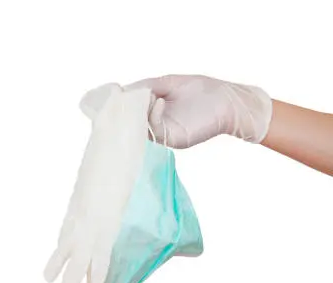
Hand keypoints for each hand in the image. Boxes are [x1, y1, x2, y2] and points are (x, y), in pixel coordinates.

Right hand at [127, 75, 271, 148]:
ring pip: (141, 128)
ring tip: (137, 99)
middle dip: (125, 111)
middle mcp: (158, 125)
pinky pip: (156, 129)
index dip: (122, 103)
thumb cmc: (204, 92)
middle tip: (119, 100)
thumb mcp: (170, 83)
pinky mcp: (173, 138)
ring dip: (136, 114)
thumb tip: (125, 90)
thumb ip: (149, 86)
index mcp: (155, 111)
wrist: (228, 103)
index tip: (114, 95)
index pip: (132, 110)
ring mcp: (165, 133)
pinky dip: (153, 116)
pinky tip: (158, 101)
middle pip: (133, 121)